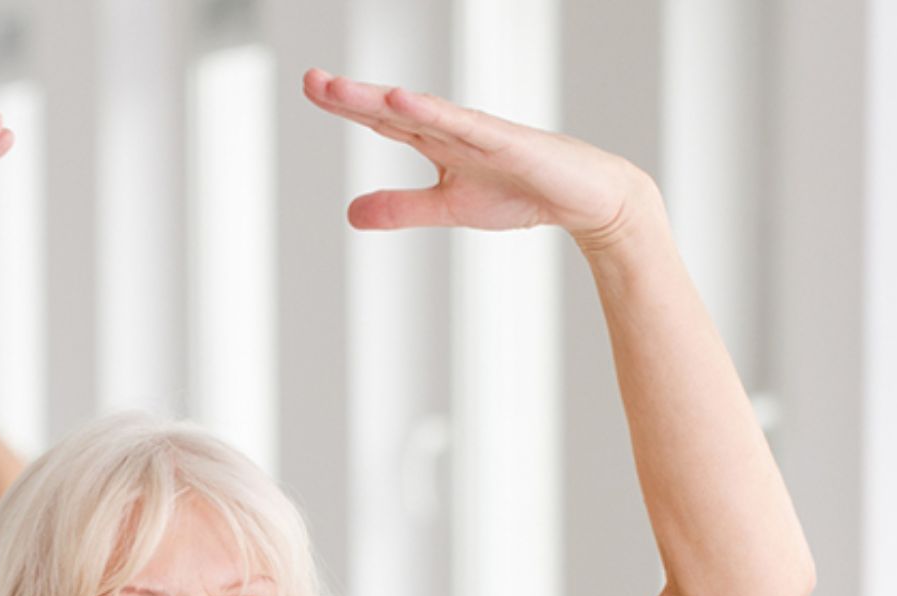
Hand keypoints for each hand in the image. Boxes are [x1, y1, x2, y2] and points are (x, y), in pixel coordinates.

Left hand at [301, 71, 656, 249]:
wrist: (584, 199)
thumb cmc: (520, 193)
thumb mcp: (447, 207)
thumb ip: (400, 208)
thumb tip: (350, 215)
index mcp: (437, 141)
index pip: (383, 119)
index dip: (346, 105)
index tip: (312, 87)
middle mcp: (452, 129)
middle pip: (393, 110)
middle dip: (352, 96)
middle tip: (313, 80)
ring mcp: (478, 132)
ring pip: (422, 112)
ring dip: (381, 100)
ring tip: (341, 89)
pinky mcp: (506, 142)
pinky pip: (463, 126)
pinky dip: (431, 113)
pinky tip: (402, 101)